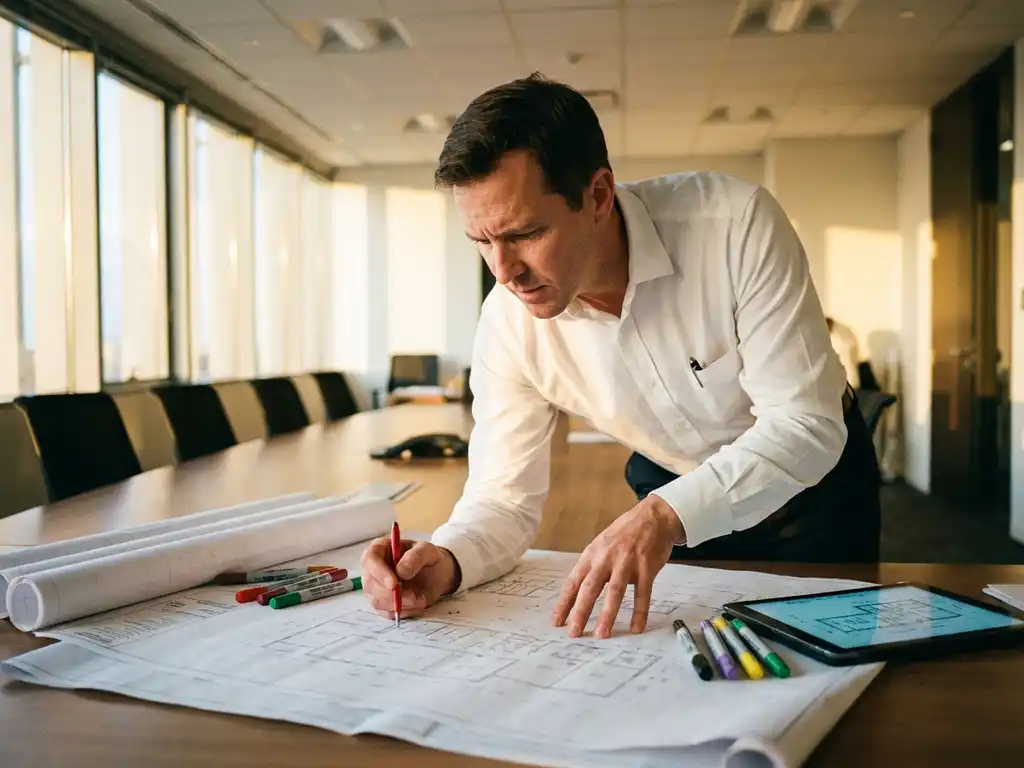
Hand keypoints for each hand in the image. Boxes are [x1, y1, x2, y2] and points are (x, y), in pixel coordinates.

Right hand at [359, 538, 459, 619]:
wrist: (437, 574)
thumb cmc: (429, 558)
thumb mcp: (428, 551)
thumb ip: (415, 557)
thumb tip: (400, 571)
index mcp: (380, 549)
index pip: (369, 559)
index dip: (378, 572)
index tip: (393, 584)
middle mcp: (373, 569)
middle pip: (370, 584)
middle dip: (391, 594)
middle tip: (413, 596)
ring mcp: (376, 588)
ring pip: (377, 601)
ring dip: (399, 604)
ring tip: (420, 599)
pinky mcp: (383, 604)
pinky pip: (386, 613)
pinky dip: (403, 611)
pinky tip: (417, 604)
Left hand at [551, 496, 682, 638]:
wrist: (654, 517)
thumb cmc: (625, 532)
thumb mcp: (602, 544)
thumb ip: (593, 566)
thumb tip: (580, 591)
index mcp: (592, 554)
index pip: (573, 581)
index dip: (564, 602)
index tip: (556, 621)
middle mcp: (607, 558)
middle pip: (590, 588)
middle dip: (581, 612)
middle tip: (574, 633)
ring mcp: (627, 562)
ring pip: (615, 592)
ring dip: (608, 615)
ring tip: (602, 634)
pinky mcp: (647, 567)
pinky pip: (642, 593)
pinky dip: (640, 612)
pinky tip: (636, 627)